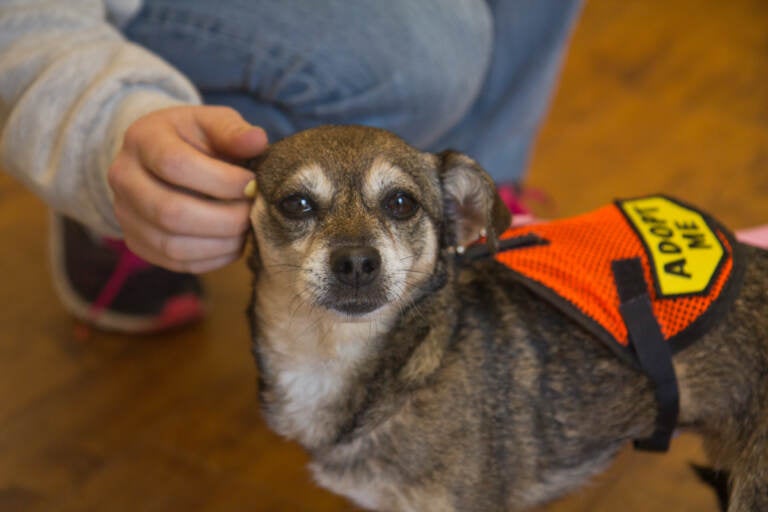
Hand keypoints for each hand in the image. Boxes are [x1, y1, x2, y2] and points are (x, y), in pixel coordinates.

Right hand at [108, 105, 266, 272]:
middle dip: (224, 218)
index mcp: (142, 139)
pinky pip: (176, 262)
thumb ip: (233, 130)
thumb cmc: (195, 139)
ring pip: (172, 245)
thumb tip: (257, 141)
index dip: (221, 180)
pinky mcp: (137, 243)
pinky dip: (213, 259)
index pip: (175, 164)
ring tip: (246, 229)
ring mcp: (125, 214)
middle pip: (170, 212)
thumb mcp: (213, 122)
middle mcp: (123, 178)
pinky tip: (234, 243)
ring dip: (221, 243)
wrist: (162, 158)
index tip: (252, 184)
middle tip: (253, 212)